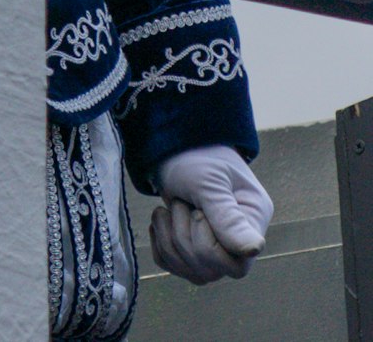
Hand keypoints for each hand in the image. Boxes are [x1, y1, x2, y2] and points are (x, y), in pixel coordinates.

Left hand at [149, 145, 272, 285]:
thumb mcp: (208, 182)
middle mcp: (239, 240)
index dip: (209, 244)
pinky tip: (163, 217)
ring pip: (191, 272)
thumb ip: (228, 217)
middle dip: (184, 235)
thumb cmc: (196, 155)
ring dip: (170, 236)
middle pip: (210, 271)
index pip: (237, 265)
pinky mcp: (194, 250)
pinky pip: (173, 266)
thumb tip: (255, 249)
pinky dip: (160, 242)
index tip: (199, 211)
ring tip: (173, 205)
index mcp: (253, 219)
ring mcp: (218, 249)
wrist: (174, 144)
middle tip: (182, 202)